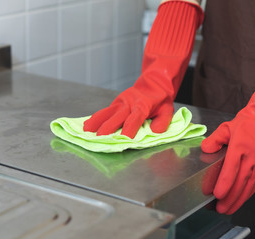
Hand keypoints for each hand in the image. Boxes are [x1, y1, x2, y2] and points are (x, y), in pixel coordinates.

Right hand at [83, 1, 202, 138]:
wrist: (154, 82)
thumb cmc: (161, 99)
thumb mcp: (167, 110)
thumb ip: (162, 121)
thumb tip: (155, 131)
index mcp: (142, 106)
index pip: (134, 119)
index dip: (129, 129)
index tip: (123, 140)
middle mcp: (129, 104)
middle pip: (116, 117)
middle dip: (107, 128)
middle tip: (99, 138)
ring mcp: (120, 102)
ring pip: (107, 112)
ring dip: (96, 121)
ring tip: (86, 130)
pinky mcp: (115, 103)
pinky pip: (105, 111)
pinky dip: (96, 117)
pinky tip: (88, 124)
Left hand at [201, 74, 254, 213]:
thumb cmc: (248, 123)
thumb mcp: (227, 127)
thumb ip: (214, 140)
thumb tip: (205, 149)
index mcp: (240, 147)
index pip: (231, 169)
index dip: (224, 184)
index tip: (217, 194)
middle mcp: (252, 157)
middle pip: (240, 182)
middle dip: (230, 198)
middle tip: (220, 209)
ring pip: (250, 186)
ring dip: (239, 199)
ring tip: (228, 209)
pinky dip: (248, 193)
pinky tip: (241, 199)